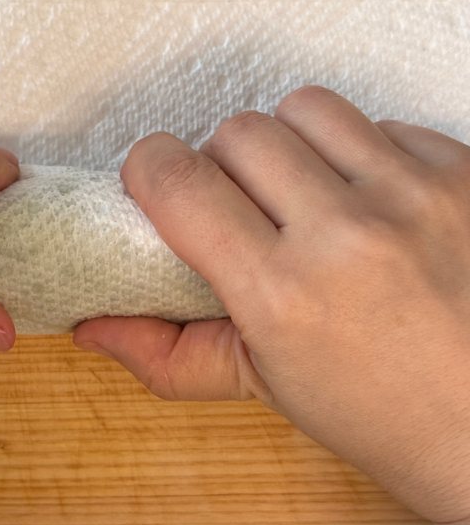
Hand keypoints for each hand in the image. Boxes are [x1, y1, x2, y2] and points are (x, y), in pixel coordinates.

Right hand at [73, 87, 469, 524]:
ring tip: (306, 195)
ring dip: (289, 145)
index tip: (156, 187)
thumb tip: (91, 326)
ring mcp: (414, 194)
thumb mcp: (261, 388)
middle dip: (221, 164)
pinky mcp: (463, 171)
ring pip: (305, 108)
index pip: (174, 178)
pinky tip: (370, 204)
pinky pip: (380, 122)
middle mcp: (347, 234)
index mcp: (280, 294)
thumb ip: (164, 354)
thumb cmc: (382, 416)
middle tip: (241, 209)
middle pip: (236, 131)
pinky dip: (361, 154)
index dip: (147, 171)